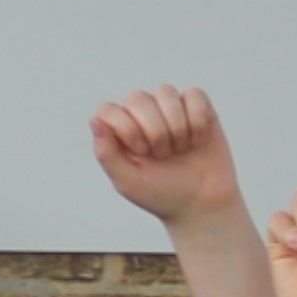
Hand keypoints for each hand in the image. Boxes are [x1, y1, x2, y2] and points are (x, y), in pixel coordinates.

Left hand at [92, 85, 241, 223]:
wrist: (202, 204)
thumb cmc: (162, 194)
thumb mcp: (129, 181)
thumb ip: (106, 153)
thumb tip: (94, 120)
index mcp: (120, 131)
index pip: (109, 110)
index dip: (126, 128)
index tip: (142, 152)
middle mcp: (143, 115)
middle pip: (138, 98)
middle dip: (154, 130)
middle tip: (163, 155)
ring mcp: (170, 109)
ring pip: (165, 92)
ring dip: (176, 125)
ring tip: (181, 148)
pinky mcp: (198, 108)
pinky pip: (194, 94)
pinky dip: (197, 119)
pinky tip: (197, 140)